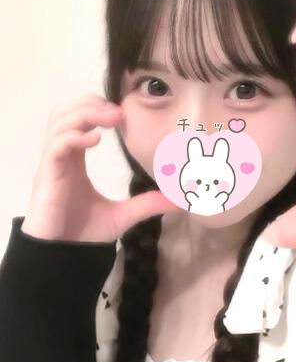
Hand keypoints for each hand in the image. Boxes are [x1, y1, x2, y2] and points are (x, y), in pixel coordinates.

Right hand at [22, 95, 179, 242]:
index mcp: (75, 160)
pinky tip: (95, 142)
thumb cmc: (83, 235)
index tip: (124, 116)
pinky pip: (56, 145)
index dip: (99, 110)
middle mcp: (63, 156)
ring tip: (110, 120)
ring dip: (85, 113)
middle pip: (68, 112)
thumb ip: (148, 204)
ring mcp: (53, 164)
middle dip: (92, 104)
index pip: (81, 120)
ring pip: (60, 121)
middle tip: (119, 114)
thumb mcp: (123, 215)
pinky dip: (74, 137)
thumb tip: (180, 200)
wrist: (61, 257)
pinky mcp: (48, 175)